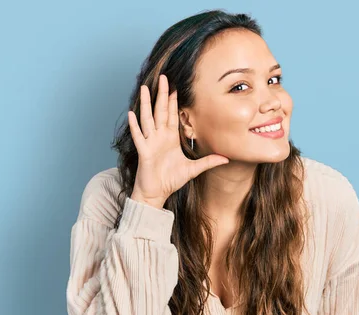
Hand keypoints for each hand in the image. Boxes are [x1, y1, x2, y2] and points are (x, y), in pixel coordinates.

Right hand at [128, 74, 229, 207]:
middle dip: (162, 95)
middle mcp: (159, 137)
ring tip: (144, 88)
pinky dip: (135, 126)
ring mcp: (150, 143)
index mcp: (170, 139)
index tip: (177, 87)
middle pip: (160, 111)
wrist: (156, 193)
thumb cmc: (171, 180)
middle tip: (164, 78)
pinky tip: (132, 114)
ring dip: (146, 104)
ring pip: (148, 119)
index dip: (174, 101)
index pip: (172, 115)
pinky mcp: (144, 152)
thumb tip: (226, 158)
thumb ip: (208, 162)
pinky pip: (139, 137)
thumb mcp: (193, 169)